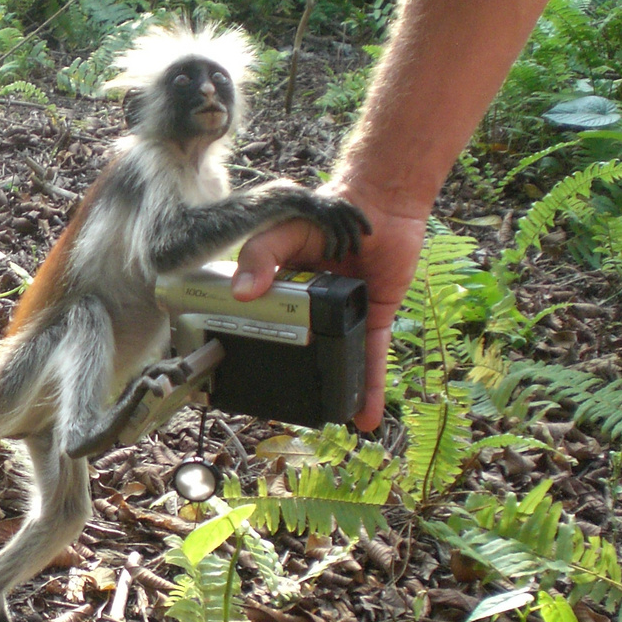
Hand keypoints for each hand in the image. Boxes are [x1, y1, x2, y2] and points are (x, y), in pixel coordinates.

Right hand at [230, 183, 427, 430]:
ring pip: (340, 358)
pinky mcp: (378, 315)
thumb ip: (260, 257)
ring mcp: (348, 313)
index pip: (267, 325)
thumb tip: (242, 294)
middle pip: (305, 350)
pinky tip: (365, 415)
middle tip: (286, 412)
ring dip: (337, 391)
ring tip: (328, 423)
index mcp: (285, 290)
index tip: (244, 380)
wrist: (378, 198)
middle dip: (300, 381)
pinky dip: (371, 384)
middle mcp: (315, 308)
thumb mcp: (281, 232)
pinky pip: (374, 354)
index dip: (256, 351)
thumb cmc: (326, 209)